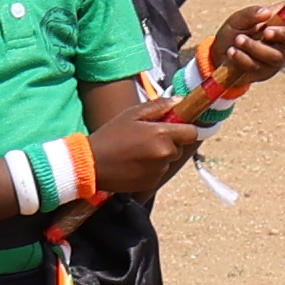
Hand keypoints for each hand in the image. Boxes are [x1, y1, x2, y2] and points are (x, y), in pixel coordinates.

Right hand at [79, 114, 202, 209]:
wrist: (92, 164)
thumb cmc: (111, 135)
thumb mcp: (132, 114)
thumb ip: (159, 106)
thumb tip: (180, 101)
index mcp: (162, 134)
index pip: (192, 132)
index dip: (185, 128)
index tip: (174, 126)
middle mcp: (164, 154)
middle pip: (180, 146)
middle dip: (169, 141)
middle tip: (148, 137)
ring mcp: (159, 171)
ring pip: (169, 159)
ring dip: (160, 155)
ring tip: (138, 151)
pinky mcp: (152, 183)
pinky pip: (159, 172)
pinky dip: (152, 168)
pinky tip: (135, 163)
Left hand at [194, 7, 284, 102]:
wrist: (219, 53)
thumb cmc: (235, 30)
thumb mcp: (238, 19)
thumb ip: (251, 13)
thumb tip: (266, 12)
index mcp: (284, 26)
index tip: (272, 27)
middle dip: (284, 35)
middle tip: (265, 33)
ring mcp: (276, 59)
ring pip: (275, 55)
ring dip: (254, 46)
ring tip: (238, 39)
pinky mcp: (264, 73)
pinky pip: (257, 67)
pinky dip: (242, 57)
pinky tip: (232, 51)